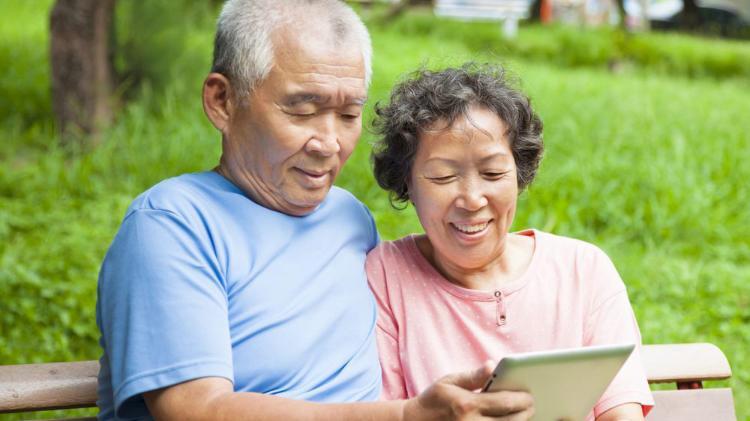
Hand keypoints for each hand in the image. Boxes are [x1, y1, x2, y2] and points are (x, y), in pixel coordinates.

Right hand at [403, 361, 533, 420]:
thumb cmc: (435, 399)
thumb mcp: (450, 381)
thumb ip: (473, 376)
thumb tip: (492, 365)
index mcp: (467, 405)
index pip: (503, 403)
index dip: (521, 399)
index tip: (530, 395)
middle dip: (525, 413)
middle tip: (532, 404)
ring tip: (523, 414)